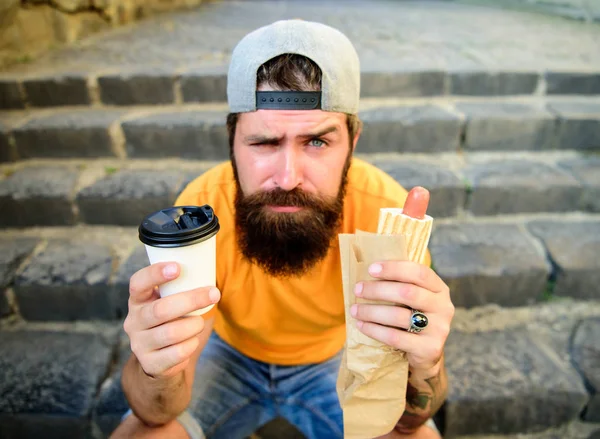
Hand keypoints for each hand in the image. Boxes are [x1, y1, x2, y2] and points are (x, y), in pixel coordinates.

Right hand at [123, 262, 219, 377]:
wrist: (160, 362)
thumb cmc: (172, 322)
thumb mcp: (171, 302)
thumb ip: (181, 288)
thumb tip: (208, 271)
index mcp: (138, 300)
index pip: (138, 283)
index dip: (155, 274)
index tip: (177, 268)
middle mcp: (134, 321)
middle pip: (160, 309)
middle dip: (191, 300)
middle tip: (213, 294)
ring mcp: (139, 344)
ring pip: (171, 333)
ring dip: (193, 326)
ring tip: (199, 323)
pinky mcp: (149, 363)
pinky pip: (177, 353)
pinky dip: (191, 345)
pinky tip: (192, 341)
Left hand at [351, 261, 453, 373]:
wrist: (426, 353)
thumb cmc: (412, 318)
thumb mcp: (413, 299)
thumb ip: (400, 284)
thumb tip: (367, 269)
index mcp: (439, 289)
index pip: (419, 272)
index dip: (394, 268)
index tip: (371, 269)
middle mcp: (443, 307)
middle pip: (407, 292)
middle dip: (378, 290)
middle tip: (357, 289)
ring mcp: (439, 329)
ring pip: (399, 315)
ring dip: (371, 311)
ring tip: (355, 310)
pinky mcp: (429, 349)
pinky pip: (395, 337)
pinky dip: (375, 330)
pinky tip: (361, 325)